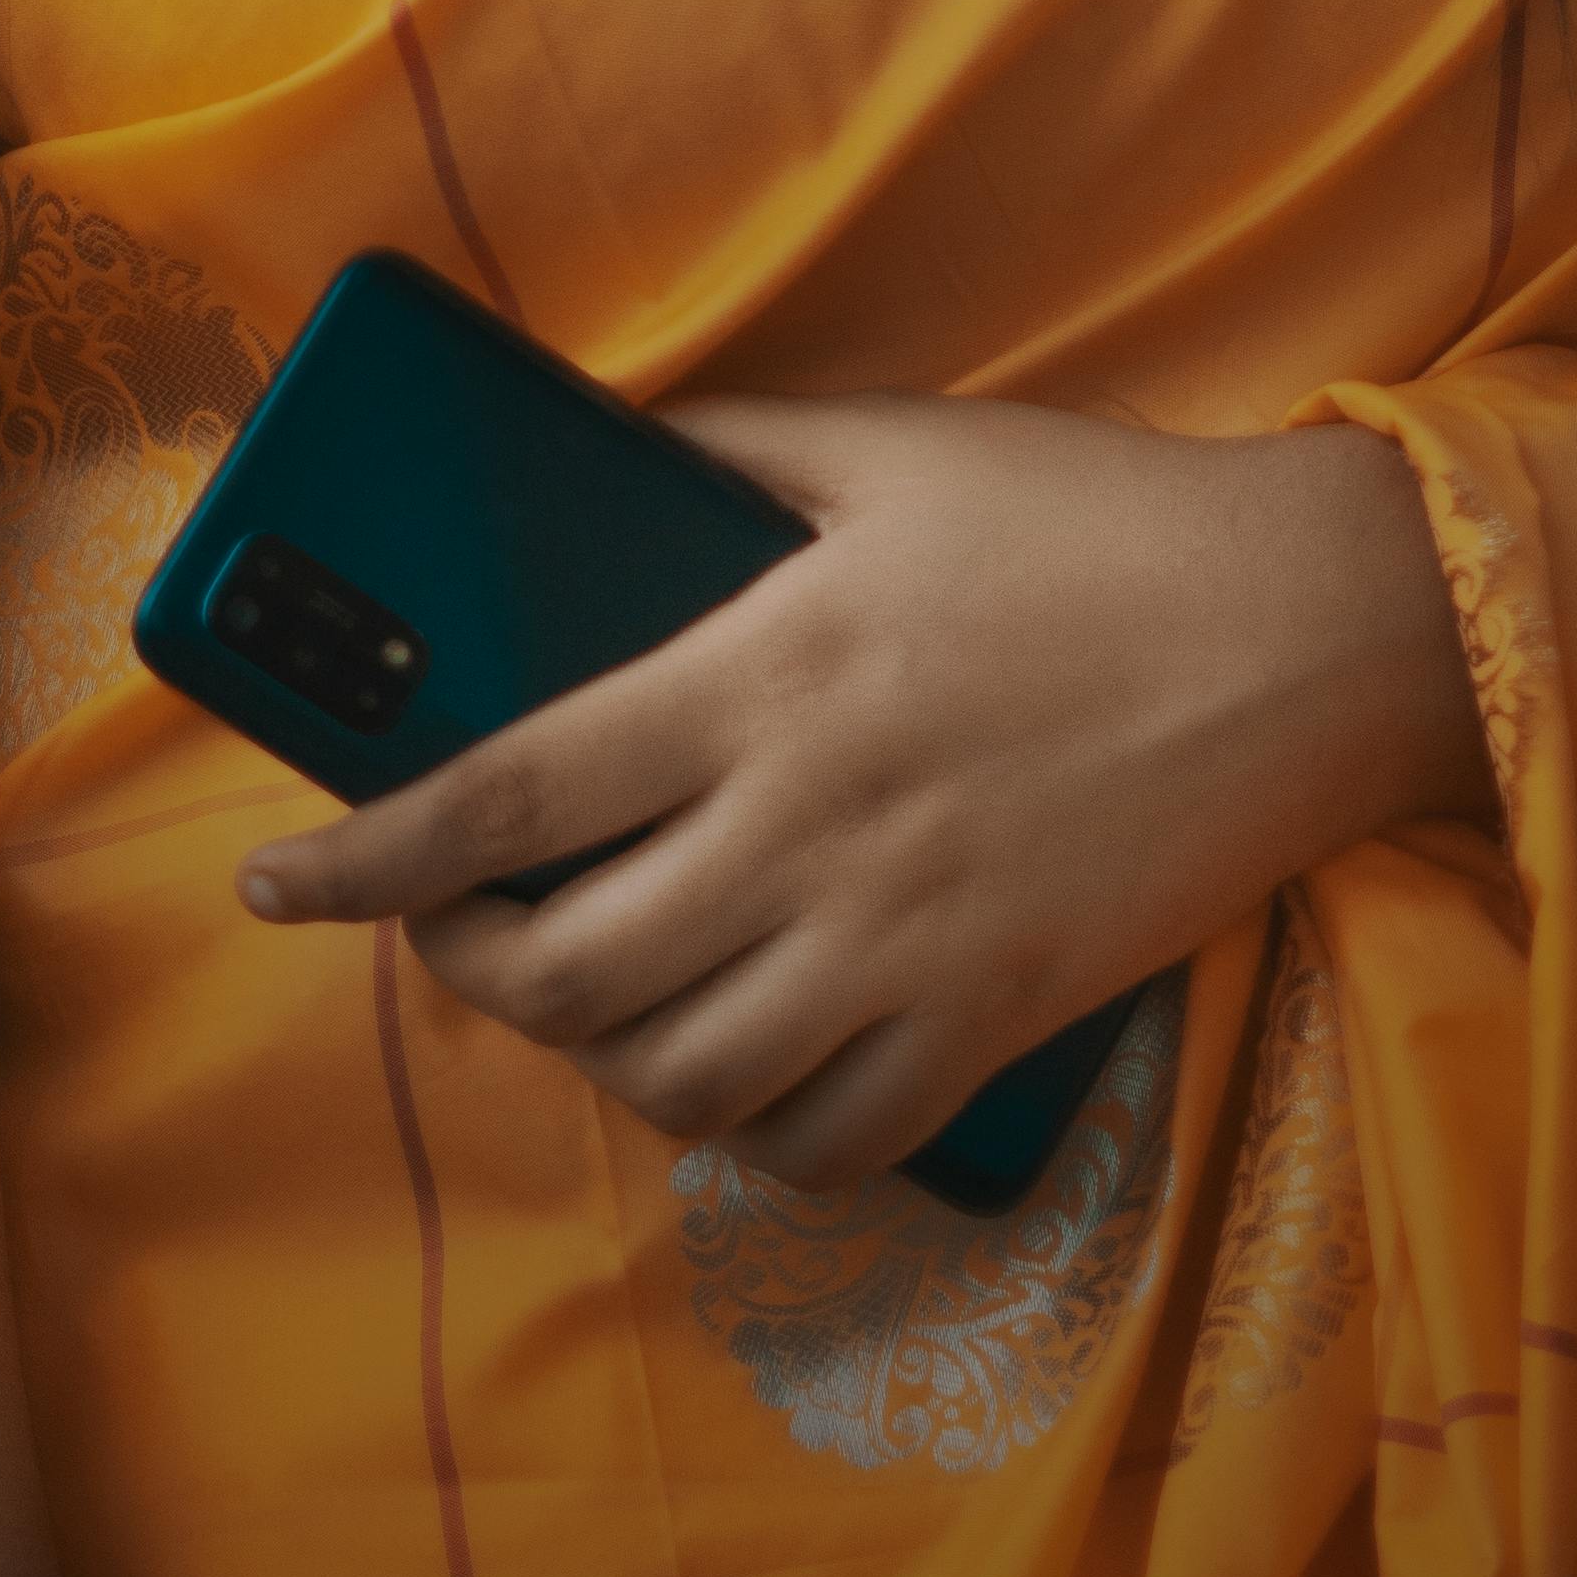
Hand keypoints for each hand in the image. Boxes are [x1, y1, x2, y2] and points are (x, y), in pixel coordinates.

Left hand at [237, 391, 1489, 1188]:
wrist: (1302, 632)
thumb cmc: (1091, 518)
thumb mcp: (892, 445)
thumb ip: (729, 443)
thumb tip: (609, 438)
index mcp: (763, 679)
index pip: (512, 795)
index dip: (370, 855)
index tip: (275, 887)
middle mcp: (809, 831)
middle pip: (572, 969)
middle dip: (469, 969)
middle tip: (452, 929)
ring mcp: (900, 944)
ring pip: (680, 1074)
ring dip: (599, 1055)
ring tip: (584, 992)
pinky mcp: (988, 1018)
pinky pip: (823, 1137)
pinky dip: (746, 1129)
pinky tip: (727, 1071)